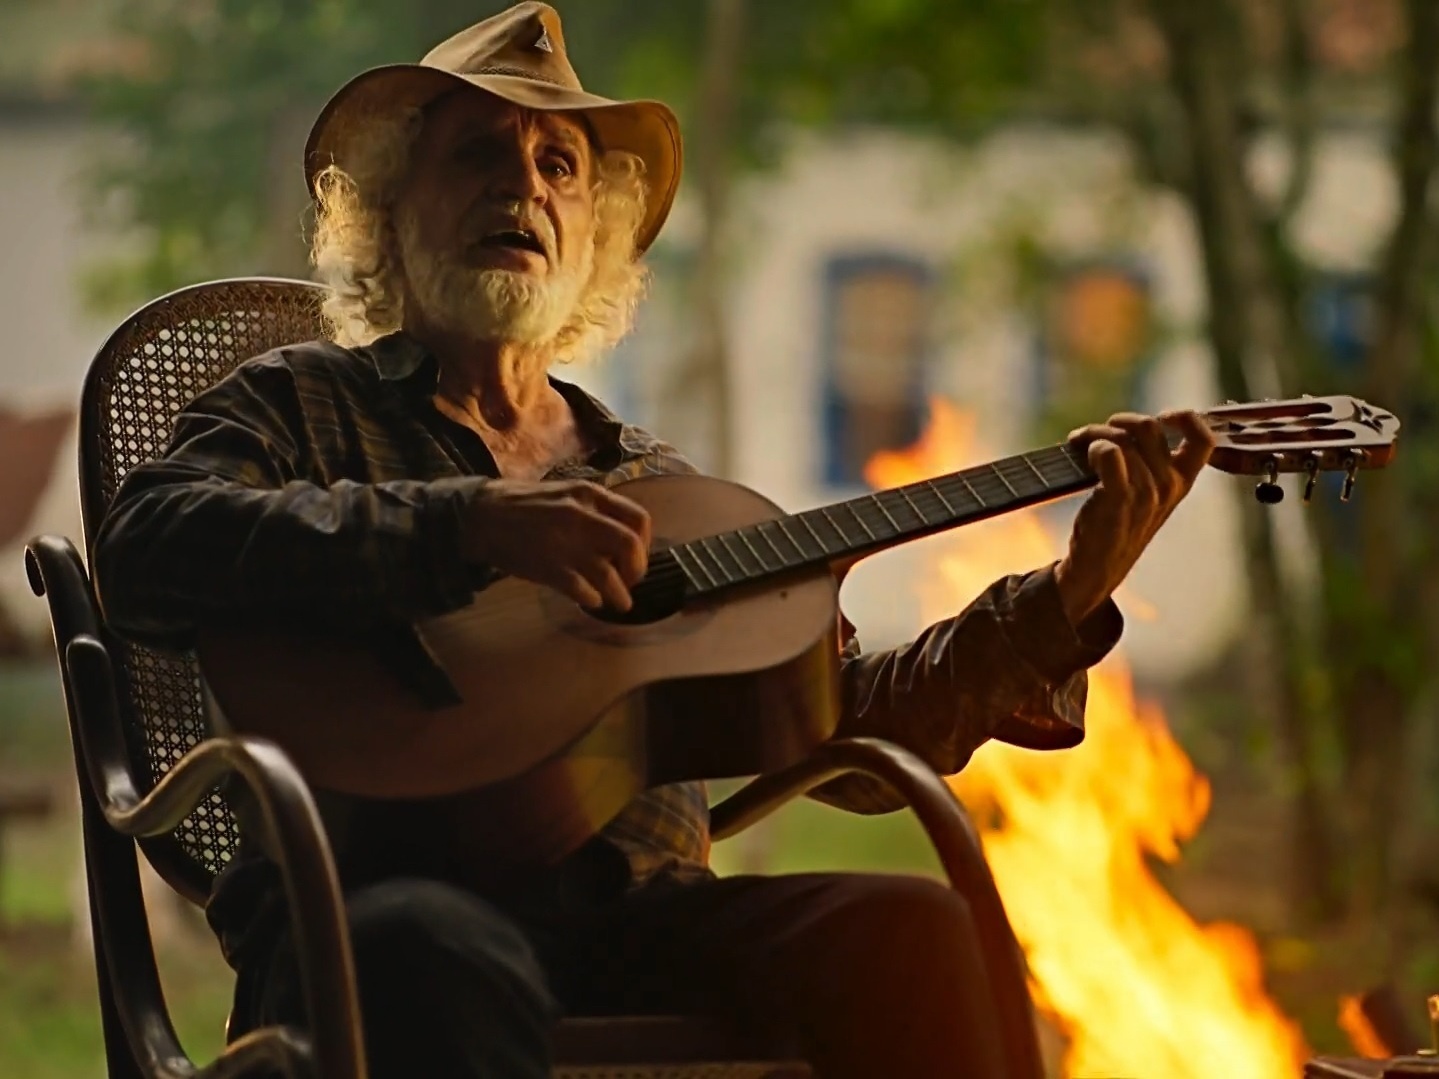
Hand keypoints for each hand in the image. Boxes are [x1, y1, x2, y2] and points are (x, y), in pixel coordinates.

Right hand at [460, 479, 651, 610]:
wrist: (481, 515)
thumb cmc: (524, 505)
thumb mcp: (565, 493)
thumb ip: (594, 509)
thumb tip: (621, 535)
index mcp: (589, 494)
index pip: (638, 518)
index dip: (645, 543)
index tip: (636, 555)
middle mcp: (582, 516)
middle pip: (630, 546)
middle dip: (637, 569)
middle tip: (631, 581)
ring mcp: (565, 543)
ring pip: (609, 575)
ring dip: (620, 595)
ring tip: (621, 604)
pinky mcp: (548, 567)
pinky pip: (582, 590)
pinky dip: (592, 599)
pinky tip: (591, 601)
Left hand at [1055, 410, 1214, 624]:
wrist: (1098, 567)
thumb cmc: (1119, 525)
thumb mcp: (1150, 495)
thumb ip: (1153, 463)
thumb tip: (1133, 425)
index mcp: (1182, 482)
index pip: (1203, 440)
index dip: (1185, 417)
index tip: (1160, 417)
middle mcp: (1169, 486)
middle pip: (1149, 427)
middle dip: (1119, 421)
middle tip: (1099, 433)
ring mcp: (1146, 493)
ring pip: (1121, 439)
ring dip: (1093, 434)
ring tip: (1079, 443)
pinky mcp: (1118, 498)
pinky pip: (1108, 452)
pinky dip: (1091, 444)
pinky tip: (1079, 451)